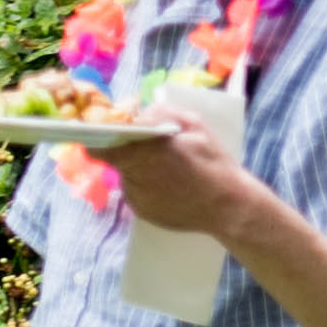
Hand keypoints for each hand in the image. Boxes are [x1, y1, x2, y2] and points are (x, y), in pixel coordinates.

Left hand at [109, 119, 269, 246]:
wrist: (229, 207)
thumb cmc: (213, 163)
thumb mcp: (194, 125)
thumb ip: (162, 113)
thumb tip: (139, 113)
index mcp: (142, 153)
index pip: (100, 146)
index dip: (98, 138)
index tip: (103, 131)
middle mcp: (134, 178)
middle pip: (117, 159)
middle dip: (129, 151)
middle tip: (153, 149)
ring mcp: (137, 199)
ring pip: (128, 176)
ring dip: (140, 169)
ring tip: (169, 170)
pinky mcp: (144, 214)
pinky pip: (138, 193)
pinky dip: (148, 187)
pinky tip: (172, 187)